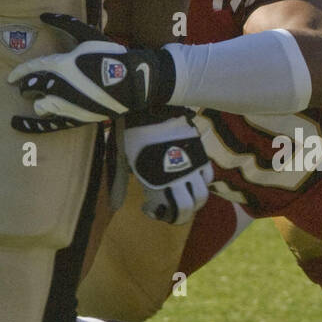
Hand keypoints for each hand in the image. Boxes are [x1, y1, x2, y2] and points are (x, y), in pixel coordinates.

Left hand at [8, 13, 176, 132]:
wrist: (133, 81)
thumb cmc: (110, 55)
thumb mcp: (88, 35)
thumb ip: (65, 24)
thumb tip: (43, 14)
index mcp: (61, 64)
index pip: (32, 68)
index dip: (19, 72)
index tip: (10, 77)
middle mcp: (60, 85)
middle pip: (33, 86)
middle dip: (28, 86)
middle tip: (27, 86)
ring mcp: (67, 104)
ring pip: (40, 105)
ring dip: (36, 101)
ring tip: (38, 100)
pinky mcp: (75, 118)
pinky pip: (49, 124)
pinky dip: (31, 125)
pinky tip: (17, 124)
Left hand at [124, 109, 214, 224]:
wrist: (149, 104)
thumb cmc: (131, 132)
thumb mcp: (122, 159)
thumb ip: (120, 183)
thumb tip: (113, 206)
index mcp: (157, 182)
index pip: (169, 212)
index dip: (160, 216)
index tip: (147, 208)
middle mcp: (178, 177)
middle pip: (190, 208)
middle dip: (180, 215)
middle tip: (169, 210)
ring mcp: (191, 164)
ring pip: (202, 194)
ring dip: (193, 200)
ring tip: (181, 195)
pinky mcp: (199, 152)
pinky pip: (207, 174)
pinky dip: (200, 181)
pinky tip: (186, 176)